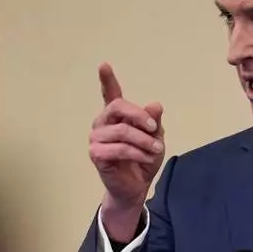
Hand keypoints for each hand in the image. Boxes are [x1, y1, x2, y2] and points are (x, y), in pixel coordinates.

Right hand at [89, 63, 164, 240]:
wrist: (136, 187)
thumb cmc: (143, 160)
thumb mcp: (155, 139)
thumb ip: (153, 122)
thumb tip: (155, 105)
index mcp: (116, 116)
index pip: (110, 94)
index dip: (106, 79)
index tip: (104, 65)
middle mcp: (103, 123)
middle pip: (117, 107)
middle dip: (139, 115)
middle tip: (154, 127)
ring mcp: (97, 138)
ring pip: (122, 131)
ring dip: (144, 141)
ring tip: (156, 150)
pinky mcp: (96, 154)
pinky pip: (119, 149)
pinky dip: (137, 153)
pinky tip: (146, 158)